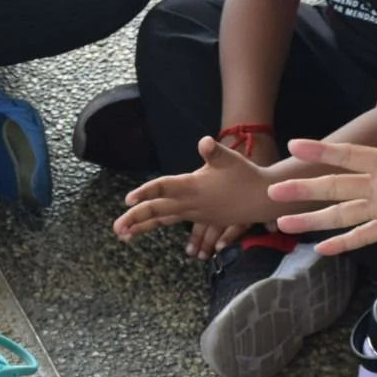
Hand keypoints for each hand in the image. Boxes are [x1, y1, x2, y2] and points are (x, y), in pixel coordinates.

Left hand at [115, 137, 275, 241]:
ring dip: (141, 227)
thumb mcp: (230, 159)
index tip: (128, 199)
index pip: (164, 188)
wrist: (261, 198)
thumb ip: (215, 151)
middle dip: (135, 219)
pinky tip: (140, 231)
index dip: (146, 192)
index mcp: (192, 186)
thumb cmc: (245, 174)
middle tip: (115, 228)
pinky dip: (155, 226)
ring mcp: (193, 213)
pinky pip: (171, 223)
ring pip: (162, 220)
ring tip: (122, 235)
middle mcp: (189, 203)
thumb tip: (204, 142)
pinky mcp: (197, 218)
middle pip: (158, 210)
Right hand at [269, 80, 376, 255]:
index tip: (294, 146)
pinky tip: (322, 248)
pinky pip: (366, 235)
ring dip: (313, 219)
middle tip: (273, 192)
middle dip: (303, 190)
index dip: (322, 151)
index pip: (347, 156)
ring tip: (284, 224)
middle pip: (333, 188)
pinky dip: (345, 243)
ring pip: (341, 214)